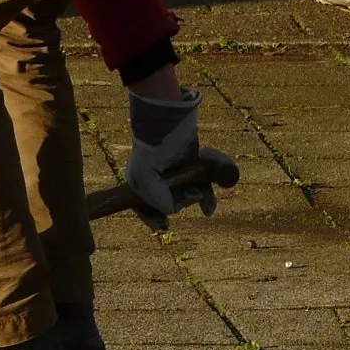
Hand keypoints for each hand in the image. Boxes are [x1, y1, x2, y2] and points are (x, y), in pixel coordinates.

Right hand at [126, 88, 228, 226]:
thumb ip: (157, 200)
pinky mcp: (194, 166)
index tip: (163, 226)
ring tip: (199, 196)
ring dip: (195, 200)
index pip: (144, 207)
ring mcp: (177, 173)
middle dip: (179, 204)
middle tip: (188, 196)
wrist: (171, 122)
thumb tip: (172, 210)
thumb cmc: (153, 150)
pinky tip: (209, 207)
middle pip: (169, 203)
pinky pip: (202, 187)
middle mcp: (159, 179)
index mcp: (141, 182)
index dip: (153, 218)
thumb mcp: (145, 179)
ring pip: (187, 196)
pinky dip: (207, 198)